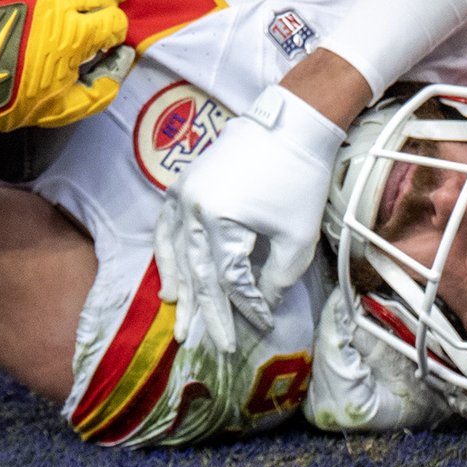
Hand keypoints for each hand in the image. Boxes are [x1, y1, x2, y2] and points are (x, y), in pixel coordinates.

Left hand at [0, 0, 133, 146]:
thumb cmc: (10, 101)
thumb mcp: (65, 108)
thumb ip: (103, 86)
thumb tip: (122, 59)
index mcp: (74, 34)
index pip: (112, 21)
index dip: (115, 33)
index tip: (108, 41)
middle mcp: (55, 1)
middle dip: (102, 8)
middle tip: (96, 20)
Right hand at [151, 84, 345, 352]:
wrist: (292, 123)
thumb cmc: (300, 179)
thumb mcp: (296, 236)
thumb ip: (276, 278)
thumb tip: (261, 306)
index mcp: (222, 220)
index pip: (228, 279)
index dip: (244, 307)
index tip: (260, 325)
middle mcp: (194, 208)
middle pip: (197, 271)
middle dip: (205, 310)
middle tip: (207, 343)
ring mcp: (183, 194)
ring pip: (174, 251)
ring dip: (178, 285)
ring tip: (178, 313)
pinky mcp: (182, 184)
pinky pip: (166, 226)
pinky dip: (166, 252)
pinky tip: (169, 274)